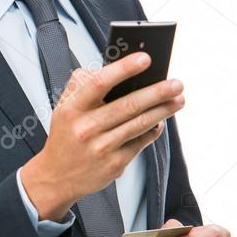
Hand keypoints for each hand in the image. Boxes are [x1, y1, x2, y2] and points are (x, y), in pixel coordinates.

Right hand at [20, 53, 184, 220]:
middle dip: (157, 92)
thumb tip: (115, 69)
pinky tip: (161, 121)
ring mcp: (101, 148)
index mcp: (72, 109)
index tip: (145, 58)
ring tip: (178, 99)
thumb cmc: (66, 136)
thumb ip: (82, 84)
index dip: (124, 69)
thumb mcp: (64, 107)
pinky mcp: (114, 164)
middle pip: (128, 105)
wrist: (57, 177)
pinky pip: (140, 142)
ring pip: (139, 124)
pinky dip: (153, 130)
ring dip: (163, 110)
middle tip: (176, 83)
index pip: (100, 83)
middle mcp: (86, 129)